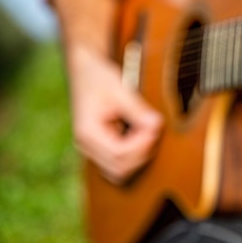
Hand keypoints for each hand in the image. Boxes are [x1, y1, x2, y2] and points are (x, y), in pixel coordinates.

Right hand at [53, 0, 162, 182]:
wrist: (85, 70)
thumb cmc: (99, 78)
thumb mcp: (119, 89)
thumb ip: (137, 109)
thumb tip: (156, 126)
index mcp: (87, 133)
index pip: (119, 154)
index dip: (142, 144)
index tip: (154, 126)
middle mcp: (86, 147)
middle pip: (120, 169)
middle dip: (142, 152)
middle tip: (153, 127)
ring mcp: (92, 150)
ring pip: (120, 172)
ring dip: (139, 155)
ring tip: (146, 130)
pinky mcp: (101, 148)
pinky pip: (120, 163)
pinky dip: (134, 154)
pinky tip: (140, 134)